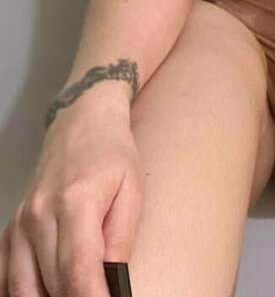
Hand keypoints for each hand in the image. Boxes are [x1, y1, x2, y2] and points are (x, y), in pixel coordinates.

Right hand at [0, 112, 142, 295]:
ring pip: (22, 290)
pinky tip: (45, 293)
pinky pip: (5, 278)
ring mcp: (20, 224)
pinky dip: (22, 295)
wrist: (81, 123)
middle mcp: (39, 215)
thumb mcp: (132, 191)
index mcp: (75, 202)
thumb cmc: (111, 155)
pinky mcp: (11, 231)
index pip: (78, 270)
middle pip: (51, 285)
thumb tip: (114, 286)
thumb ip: (121, 241)